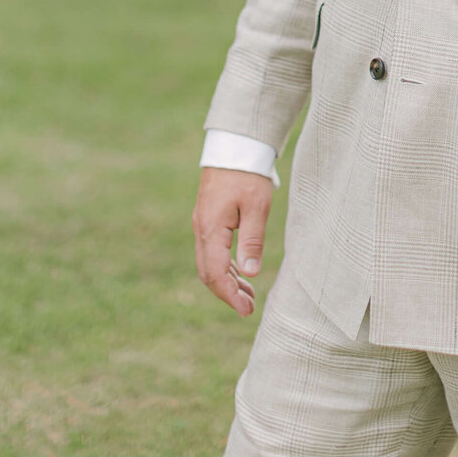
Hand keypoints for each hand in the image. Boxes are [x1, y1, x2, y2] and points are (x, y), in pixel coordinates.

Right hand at [192, 167, 273, 318]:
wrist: (234, 146)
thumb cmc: (247, 174)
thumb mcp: (256, 207)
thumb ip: (252, 240)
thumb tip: (252, 273)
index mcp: (211, 229)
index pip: (216, 274)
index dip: (230, 296)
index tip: (246, 311)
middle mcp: (201, 230)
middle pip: (209, 273)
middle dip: (227, 293)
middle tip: (249, 308)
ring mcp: (202, 224)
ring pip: (209, 263)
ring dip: (227, 281)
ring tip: (249, 295)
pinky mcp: (208, 219)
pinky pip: (212, 251)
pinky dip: (225, 266)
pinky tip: (241, 272)